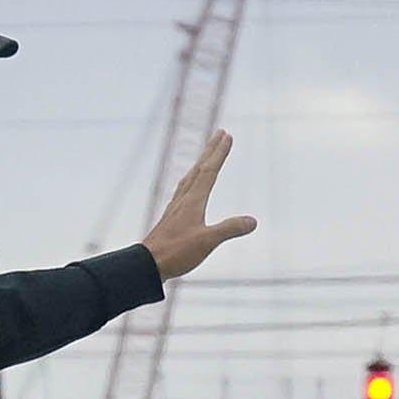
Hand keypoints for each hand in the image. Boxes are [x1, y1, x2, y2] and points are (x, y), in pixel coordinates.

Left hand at [140, 129, 259, 281]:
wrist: (146, 265)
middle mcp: (183, 200)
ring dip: (200, 164)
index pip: (209, 171)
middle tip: (220, 133)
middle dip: (210, 151)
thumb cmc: (176, 253)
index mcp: (193, 201)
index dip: (219, 153)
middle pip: (199, 169)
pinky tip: (188, 188)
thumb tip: (253, 221)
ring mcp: (175, 209)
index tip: (227, 136)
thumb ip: (229, 229)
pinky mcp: (170, 219)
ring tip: (206, 155)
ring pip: (189, 179)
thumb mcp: (207, 242)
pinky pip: (182, 192)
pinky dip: (189, 182)